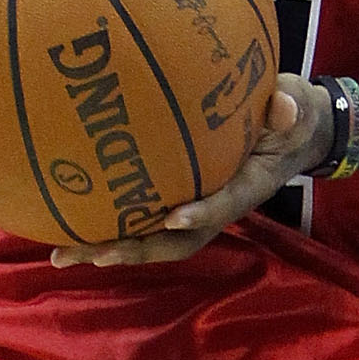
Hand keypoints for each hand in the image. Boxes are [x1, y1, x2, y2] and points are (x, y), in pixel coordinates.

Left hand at [48, 76, 333, 266]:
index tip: (170, 218)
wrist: (290, 134)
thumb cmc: (288, 118)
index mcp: (248, 187)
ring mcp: (196, 209)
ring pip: (152, 239)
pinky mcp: (178, 201)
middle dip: (136, 250)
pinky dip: (107, 227)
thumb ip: (289, 106)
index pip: (223, 206)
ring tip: (63, 255)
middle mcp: (217, 207)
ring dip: (109, 249)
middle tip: (94, 254)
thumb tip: (286, 104)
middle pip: (175, 241)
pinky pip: (141, 219)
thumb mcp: (296, 105)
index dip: (199, 215)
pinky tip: (65, 223)